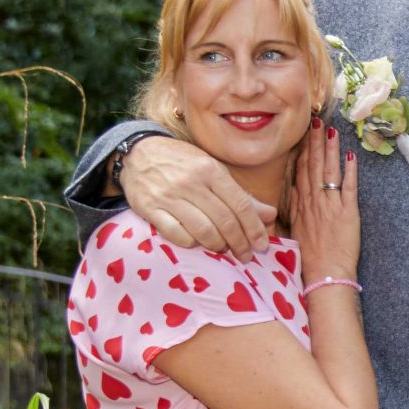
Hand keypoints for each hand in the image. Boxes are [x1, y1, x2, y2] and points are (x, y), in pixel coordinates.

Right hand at [122, 133, 276, 257]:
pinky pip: (176, 234)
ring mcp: (169, 196)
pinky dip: (191, 243)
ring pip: (203, 230)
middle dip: (239, 243)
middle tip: (245, 255)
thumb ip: (240, 195)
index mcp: (211, 171)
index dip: (254, 228)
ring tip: (222, 249)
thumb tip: (270, 215)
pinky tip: (196, 243)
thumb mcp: (213, 170)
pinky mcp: (150, 208)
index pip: (240, 204)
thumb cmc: (182, 163)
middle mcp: (191, 182)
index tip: (261, 246)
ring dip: (217, 246)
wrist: (138, 153)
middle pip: (224, 221)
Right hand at [291, 126, 360, 281]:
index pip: (301, 171)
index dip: (303, 151)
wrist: (324, 273)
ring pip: (329, 172)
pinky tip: (351, 156)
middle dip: (315, 142)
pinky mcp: (347, 213)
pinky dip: (350, 172)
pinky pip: (348, 188)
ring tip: (331, 131)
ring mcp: (330, 206)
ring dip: (330, 150)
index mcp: (302, 204)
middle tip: (317, 122)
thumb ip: (295, 207)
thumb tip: (294, 189)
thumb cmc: (310, 256)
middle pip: (313, 166)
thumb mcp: (295, 228)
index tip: (305, 134)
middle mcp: (314, 201)